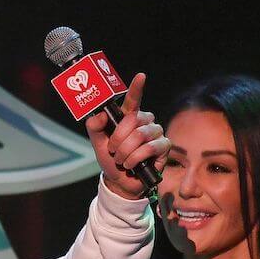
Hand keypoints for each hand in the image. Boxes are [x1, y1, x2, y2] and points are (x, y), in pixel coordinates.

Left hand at [87, 73, 169, 200]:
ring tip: (122, 160)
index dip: (137, 88)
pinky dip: (136, 158)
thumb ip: (95, 127)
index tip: (141, 76)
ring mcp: (156, 133)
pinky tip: (132, 164)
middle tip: (113, 150)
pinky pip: (150, 148)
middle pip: (133, 121)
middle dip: (118, 139)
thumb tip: (99, 115)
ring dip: (125, 152)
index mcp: (129, 117)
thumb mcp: (98, 143)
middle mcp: (145, 122)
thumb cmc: (111, 159)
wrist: (119, 181)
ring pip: (140, 136)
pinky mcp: (164, 146)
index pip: (134, 100)